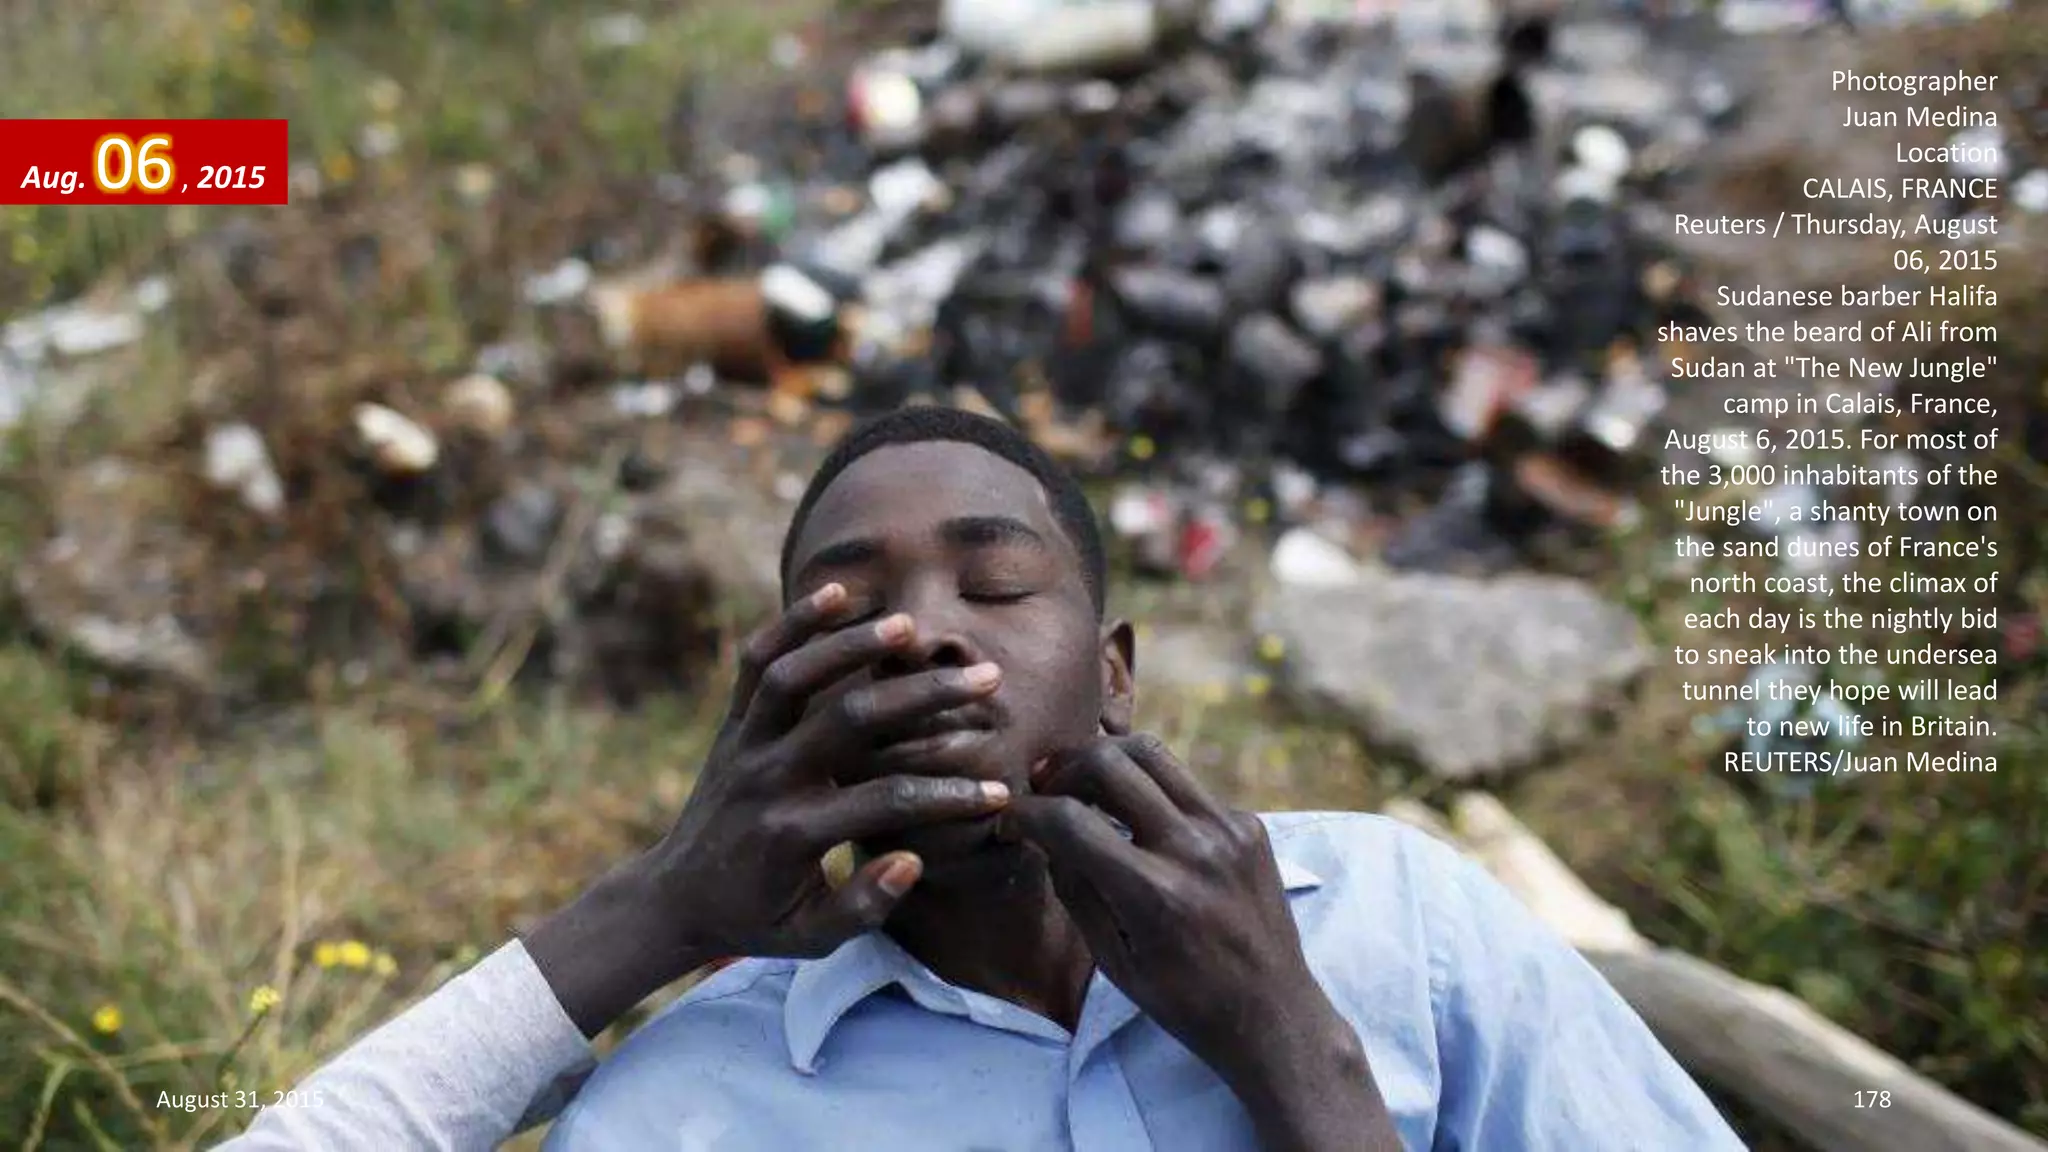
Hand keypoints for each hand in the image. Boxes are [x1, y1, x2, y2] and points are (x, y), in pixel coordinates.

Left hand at [526, 582, 1011, 1035]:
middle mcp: (767, 778)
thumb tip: (913, 859)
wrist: (677, 896)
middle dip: (922, 696)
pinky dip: (791, 624)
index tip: (999, 792)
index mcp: (794, 833)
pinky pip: (755, 662)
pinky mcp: (732, 723)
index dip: (948, 798)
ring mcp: (745, 743)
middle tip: (985, 678)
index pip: (886, 802)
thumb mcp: (809, 938)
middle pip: (850, 719)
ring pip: (794, 675)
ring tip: (909, 626)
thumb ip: (863, 906)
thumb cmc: (757, 919)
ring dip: (850, 644)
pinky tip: (839, 593)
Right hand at [1000, 734, 1398, 1151]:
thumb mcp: (1113, 960)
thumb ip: (1076, 889)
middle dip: (1063, 767)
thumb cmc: (1184, 1001)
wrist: (1272, 1013)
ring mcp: (1229, 828)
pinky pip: (1185, 786)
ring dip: (1106, 761)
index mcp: (1155, 893)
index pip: (1070, 820)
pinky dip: (1149, 792)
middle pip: (1110, 761)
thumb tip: (1044, 831)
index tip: (1012, 818)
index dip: (1027, 812)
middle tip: (1045, 788)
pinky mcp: (1248, 824)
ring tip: (1083, 783)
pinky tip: (1139, 820)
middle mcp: (1194, 848)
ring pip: (1152, 754)